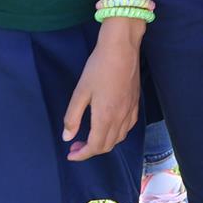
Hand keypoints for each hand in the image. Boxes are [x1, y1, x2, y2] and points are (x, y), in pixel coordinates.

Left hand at [62, 24, 143, 159]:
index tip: (70, 154)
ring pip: (119, 138)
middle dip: (90, 150)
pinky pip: (128, 127)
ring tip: (91, 137)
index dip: (81, 154)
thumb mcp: (80, 91)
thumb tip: (67, 138)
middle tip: (76, 144)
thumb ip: (72, 117)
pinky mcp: (136, 103)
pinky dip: (117, 134)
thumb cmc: (98, 67)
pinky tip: (109, 125)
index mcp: (105, 117)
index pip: (94, 147)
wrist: (122, 48)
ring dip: (104, 143)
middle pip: (107, 145)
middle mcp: (120, 118)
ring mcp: (130, 111)